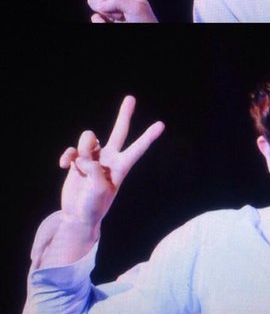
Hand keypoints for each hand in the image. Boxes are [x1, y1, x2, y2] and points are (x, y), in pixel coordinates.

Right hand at [59, 96, 163, 230]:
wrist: (77, 216)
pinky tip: (64, 165)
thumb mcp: (99, 190)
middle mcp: (109, 158)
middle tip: (131, 98)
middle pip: (119, 131)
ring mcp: (94, 158)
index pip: (137, 149)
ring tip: (80, 166)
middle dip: (124, 114)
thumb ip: (94, 169)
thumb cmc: (93, 206)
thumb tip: (83, 156)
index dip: (148, 137)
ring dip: (82, 148)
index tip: (161, 125)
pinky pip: (73, 150)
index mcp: (121, 167)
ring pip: (89, 138)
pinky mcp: (78, 160)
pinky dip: (68, 155)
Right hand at [72, 0, 158, 22]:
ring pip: (94, 3)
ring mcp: (109, 10)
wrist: (146, 40)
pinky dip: (103, 22)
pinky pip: (95, 18)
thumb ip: (116, 0)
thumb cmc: (146, 22)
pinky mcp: (104, 21)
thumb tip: (98, 4)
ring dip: (104, 11)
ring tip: (120, 19)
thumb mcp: (136, 7)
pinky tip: (114, 25)